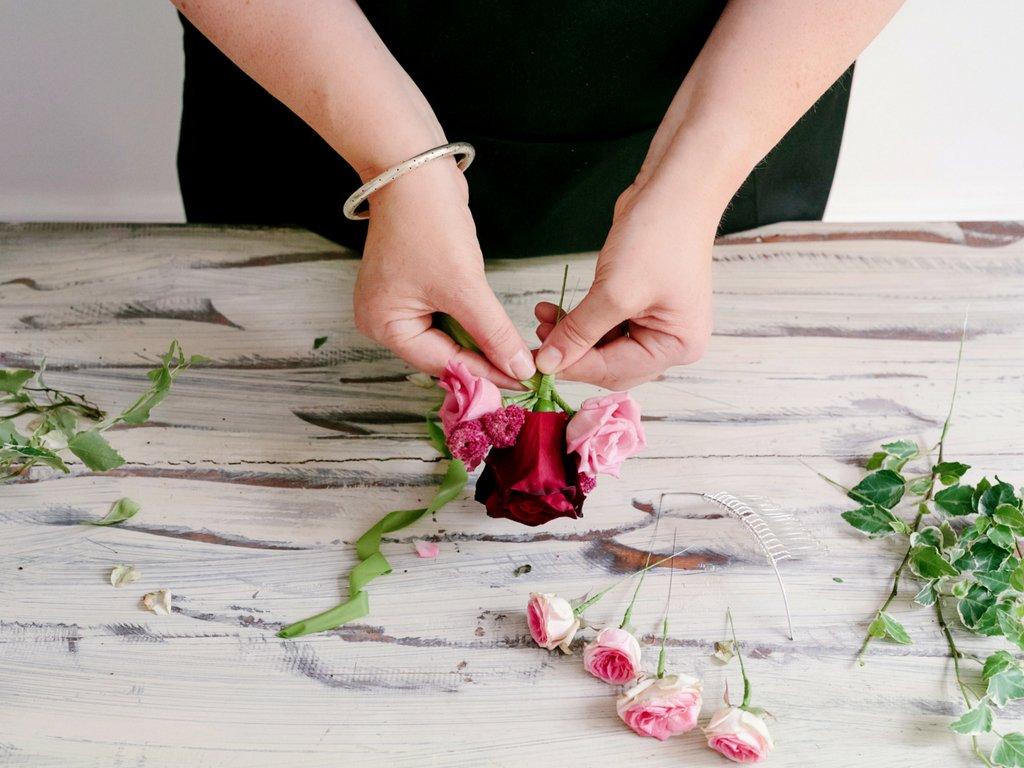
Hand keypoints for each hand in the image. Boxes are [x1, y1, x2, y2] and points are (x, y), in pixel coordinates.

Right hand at [354, 160, 535, 387]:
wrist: (415, 168)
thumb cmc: (429, 223)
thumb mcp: (465, 286)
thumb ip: (493, 333)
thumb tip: (520, 368)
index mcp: (384, 326)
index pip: (442, 363)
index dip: (485, 374)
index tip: (523, 382)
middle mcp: (384, 320)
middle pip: (442, 354)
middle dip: (483, 361)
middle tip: (523, 372)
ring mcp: (398, 301)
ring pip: (448, 336)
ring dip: (480, 342)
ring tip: (516, 355)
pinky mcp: (414, 284)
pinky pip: (447, 314)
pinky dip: (472, 322)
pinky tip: (497, 331)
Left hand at [533, 182, 714, 389]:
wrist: (674, 188)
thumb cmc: (658, 237)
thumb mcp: (614, 292)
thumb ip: (579, 332)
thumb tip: (548, 364)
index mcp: (678, 346)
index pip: (615, 371)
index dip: (574, 367)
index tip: (537, 363)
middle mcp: (671, 340)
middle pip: (610, 364)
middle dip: (573, 353)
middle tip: (538, 343)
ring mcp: (656, 322)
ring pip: (603, 346)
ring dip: (571, 335)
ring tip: (542, 319)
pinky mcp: (639, 303)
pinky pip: (604, 324)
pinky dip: (580, 320)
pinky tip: (554, 311)